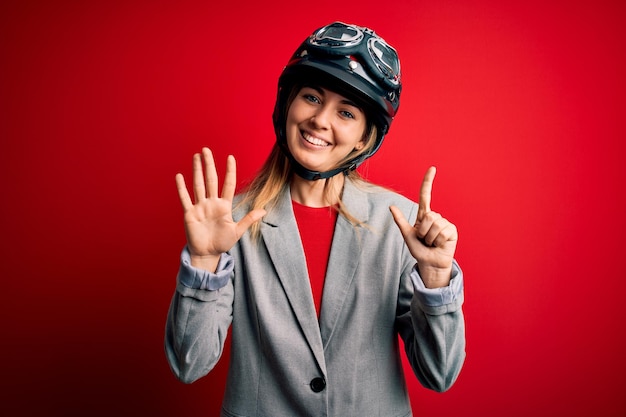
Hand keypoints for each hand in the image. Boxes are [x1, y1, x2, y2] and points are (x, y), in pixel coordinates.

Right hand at [176, 148, 265, 270]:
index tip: (230, 158)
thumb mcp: (238, 231)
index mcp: (224, 206)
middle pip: (211, 180)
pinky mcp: (190, 214)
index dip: (229, 171)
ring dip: (196, 171)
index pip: (228, 184)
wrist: (208, 254)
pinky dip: (182, 188)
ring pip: (198, 185)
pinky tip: (180, 176)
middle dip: (209, 165)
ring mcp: (200, 207)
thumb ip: (249, 219)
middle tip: (206, 150)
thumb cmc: (223, 242)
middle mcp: (212, 203)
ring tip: (196, 156)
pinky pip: (185, 198)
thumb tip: (264, 210)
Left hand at [390, 167, 457, 287]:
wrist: (430, 263)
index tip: (432, 168)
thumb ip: (400, 221)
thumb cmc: (419, 250)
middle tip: (424, 240)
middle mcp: (435, 217)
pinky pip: (442, 232)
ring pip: (435, 225)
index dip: (428, 182)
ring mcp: (445, 223)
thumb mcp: (407, 235)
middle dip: (423, 231)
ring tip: (431, 243)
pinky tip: (439, 245)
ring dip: (430, 238)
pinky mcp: (452, 231)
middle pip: (428, 216)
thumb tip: (391, 206)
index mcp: (424, 216)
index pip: (425, 195)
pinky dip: (438, 241)